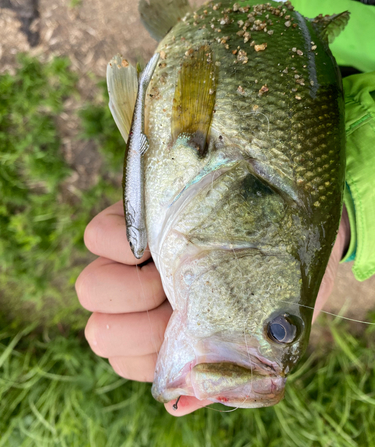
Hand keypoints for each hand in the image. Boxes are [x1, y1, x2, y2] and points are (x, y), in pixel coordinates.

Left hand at [76, 201, 349, 416]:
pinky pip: (96, 236)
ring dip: (130, 288)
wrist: (292, 224)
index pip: (125, 361)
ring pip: (89, 289)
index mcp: (163, 333)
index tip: (189, 332)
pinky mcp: (127, 220)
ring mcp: (127, 262)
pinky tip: (156, 240)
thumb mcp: (266, 329)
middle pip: (98, 333)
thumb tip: (179, 403)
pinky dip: (121, 242)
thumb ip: (229, 371)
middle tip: (181, 300)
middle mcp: (138, 302)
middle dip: (140, 326)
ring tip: (170, 269)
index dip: (151, 353)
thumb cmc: (280, 282)